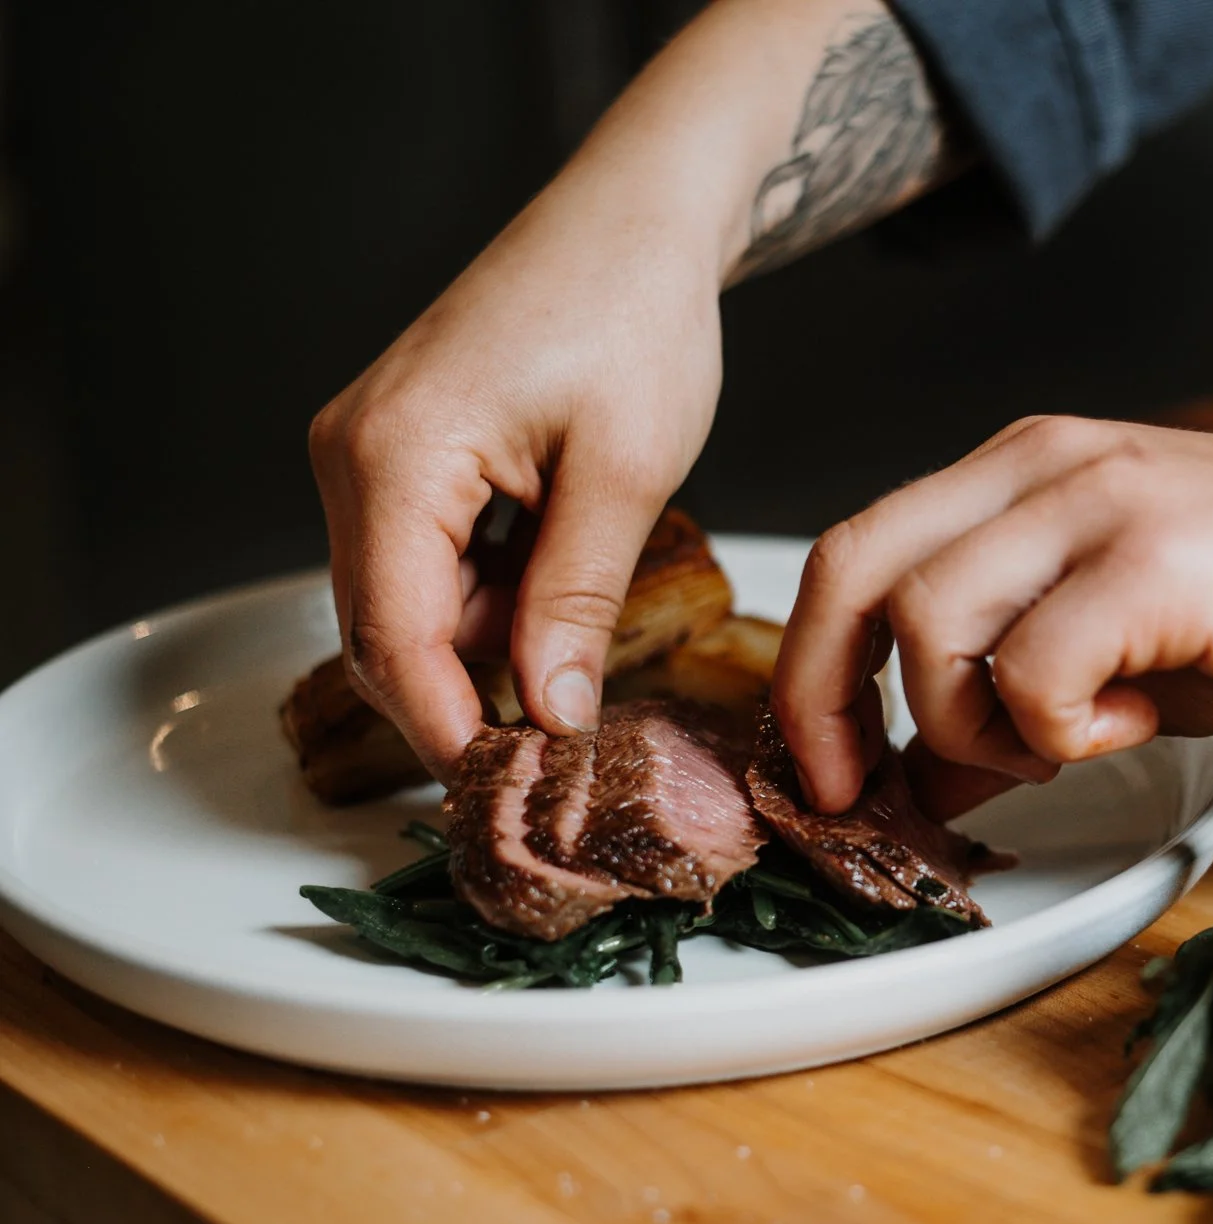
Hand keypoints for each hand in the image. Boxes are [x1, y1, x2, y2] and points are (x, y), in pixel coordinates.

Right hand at [310, 186, 723, 781]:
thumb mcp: (626, 474)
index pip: (395, 641)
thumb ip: (576, 602)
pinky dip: (488, 597)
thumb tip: (551, 716)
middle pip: (382, 633)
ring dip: (486, 647)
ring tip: (582, 647)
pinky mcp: (404, 452)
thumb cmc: (637, 314)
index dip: (450, 730)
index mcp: (395, 456)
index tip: (511, 793)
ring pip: (407, 604)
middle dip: (465, 699)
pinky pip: (427, 561)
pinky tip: (559, 588)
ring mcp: (370, 451)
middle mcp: (354, 455)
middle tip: (558, 753)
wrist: (635, 219)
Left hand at [773, 417, 1212, 813]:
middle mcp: (1043, 464)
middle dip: (824, 700)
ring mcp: (1097, 500)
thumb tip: (928, 777)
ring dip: (973, 719)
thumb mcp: (1125, 653)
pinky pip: (1033, 667)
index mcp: (1023, 470)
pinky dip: (1060, 726)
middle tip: (862, 791)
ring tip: (1069, 736)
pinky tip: (1136, 718)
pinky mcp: (1155, 557)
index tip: (826, 767)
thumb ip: (1016, 695)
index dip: (813, 669)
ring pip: (928, 621)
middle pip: (853, 569)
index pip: (856, 551)